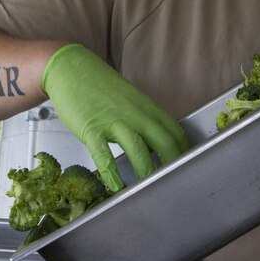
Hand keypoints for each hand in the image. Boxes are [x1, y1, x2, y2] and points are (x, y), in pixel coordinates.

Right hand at [42, 43, 188, 191]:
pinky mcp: (92, 129)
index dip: (184, 151)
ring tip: (150, 190)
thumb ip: (145, 118)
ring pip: (138, 148)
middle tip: (175, 183)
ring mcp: (114, 121)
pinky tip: (116, 187)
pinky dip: (111, 173)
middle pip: (163, 141)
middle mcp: (135, 114)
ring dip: (146, 171)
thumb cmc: (101, 87)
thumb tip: (157, 142)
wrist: (72, 70)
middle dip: (172, 164)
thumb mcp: (131, 99)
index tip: (187, 167)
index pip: (175, 131)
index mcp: (147, 107)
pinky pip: (104, 154)